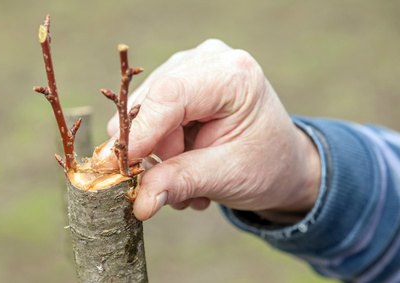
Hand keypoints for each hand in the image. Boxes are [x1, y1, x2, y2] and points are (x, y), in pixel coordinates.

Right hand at [105, 39, 320, 220]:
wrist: (280, 161)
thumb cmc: (266, 165)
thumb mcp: (228, 176)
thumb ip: (181, 183)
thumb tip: (140, 202)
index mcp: (233, 76)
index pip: (170, 94)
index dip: (141, 131)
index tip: (123, 167)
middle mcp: (208, 60)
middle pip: (152, 103)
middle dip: (156, 151)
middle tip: (177, 185)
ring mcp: (191, 67)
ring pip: (144, 112)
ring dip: (161, 155)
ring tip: (192, 178)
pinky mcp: (179, 82)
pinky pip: (149, 115)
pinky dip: (162, 147)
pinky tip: (188, 162)